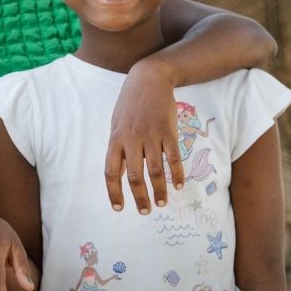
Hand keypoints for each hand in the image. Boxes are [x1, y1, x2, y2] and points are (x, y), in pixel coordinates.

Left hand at [105, 56, 181, 213]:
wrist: (149, 78)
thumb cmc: (130, 104)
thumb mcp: (117, 124)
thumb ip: (119, 148)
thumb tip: (122, 174)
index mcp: (115, 139)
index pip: (111, 172)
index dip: (114, 192)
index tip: (119, 208)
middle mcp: (131, 140)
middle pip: (135, 176)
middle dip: (140, 198)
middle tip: (146, 211)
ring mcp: (150, 136)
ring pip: (154, 171)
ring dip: (159, 190)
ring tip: (162, 203)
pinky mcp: (168, 131)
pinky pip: (173, 158)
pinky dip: (176, 174)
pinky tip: (178, 186)